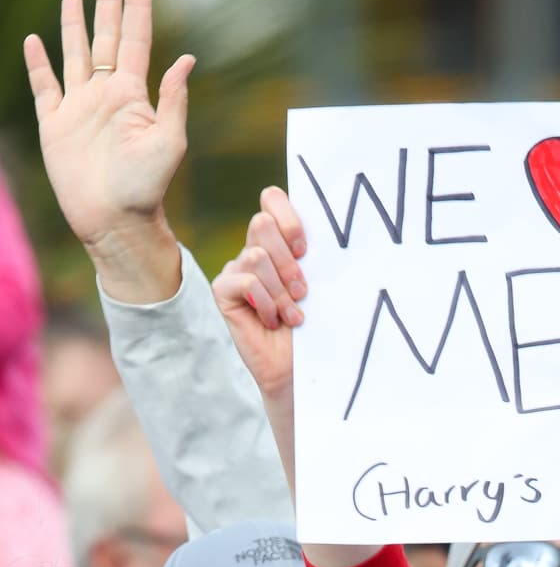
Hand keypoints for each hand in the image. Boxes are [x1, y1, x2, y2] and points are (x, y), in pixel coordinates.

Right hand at [23, 0, 191, 298]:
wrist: (115, 222)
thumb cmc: (147, 188)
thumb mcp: (169, 143)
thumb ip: (174, 100)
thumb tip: (185, 60)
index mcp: (132, 95)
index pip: (135, 39)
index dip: (137, 7)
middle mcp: (105, 95)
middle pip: (104, 37)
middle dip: (107, 3)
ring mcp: (79, 108)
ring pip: (74, 53)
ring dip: (75, 23)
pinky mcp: (55, 125)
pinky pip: (44, 87)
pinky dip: (38, 64)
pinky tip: (36, 41)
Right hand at [212, 188, 308, 402]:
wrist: (301, 367)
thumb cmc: (316, 327)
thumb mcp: (322, 285)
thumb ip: (315, 254)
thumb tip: (328, 226)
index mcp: (280, 241)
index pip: (272, 199)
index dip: (288, 219)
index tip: (305, 250)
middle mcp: (256, 250)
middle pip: (262, 223)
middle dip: (287, 261)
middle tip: (301, 291)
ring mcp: (237, 269)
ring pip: (255, 256)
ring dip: (280, 290)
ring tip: (292, 315)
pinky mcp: (223, 291)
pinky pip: (243, 281)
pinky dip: (264, 302)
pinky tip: (273, 321)